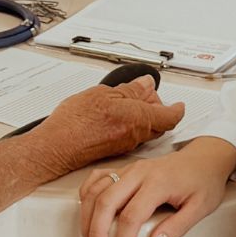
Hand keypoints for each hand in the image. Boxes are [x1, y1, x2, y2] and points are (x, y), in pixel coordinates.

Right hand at [30, 77, 183, 177]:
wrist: (55, 147)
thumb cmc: (74, 123)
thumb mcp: (102, 94)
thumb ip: (128, 90)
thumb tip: (144, 85)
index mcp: (137, 118)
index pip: (170, 116)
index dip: (178, 109)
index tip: (180, 104)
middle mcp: (135, 135)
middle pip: (160, 124)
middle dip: (160, 110)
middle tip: (150, 96)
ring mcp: (125, 145)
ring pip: (146, 131)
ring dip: (145, 117)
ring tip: (130, 102)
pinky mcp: (115, 151)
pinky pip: (134, 137)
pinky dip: (133, 125)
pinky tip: (118, 116)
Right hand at [78, 137, 235, 236]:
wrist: (204, 157)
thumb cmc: (203, 183)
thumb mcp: (201, 208)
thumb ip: (178, 227)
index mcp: (158, 183)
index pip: (132, 216)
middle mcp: (139, 173)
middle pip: (107, 201)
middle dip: (97, 231)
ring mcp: (129, 168)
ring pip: (97, 189)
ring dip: (88, 216)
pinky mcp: (124, 168)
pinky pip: (97, 177)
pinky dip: (87, 194)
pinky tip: (87, 212)